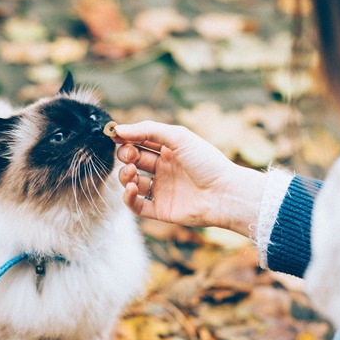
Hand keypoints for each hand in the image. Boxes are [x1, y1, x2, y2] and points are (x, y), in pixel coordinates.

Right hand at [114, 121, 266, 236]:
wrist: (225, 193)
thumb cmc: (207, 162)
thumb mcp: (178, 137)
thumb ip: (147, 130)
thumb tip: (118, 130)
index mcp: (170, 150)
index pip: (140, 142)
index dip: (127, 138)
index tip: (115, 136)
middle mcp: (164, 170)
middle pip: (133, 161)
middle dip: (125, 156)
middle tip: (130, 155)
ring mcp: (162, 190)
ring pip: (132, 182)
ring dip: (125, 175)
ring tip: (132, 172)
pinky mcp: (161, 210)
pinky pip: (136, 205)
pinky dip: (128, 197)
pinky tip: (132, 188)